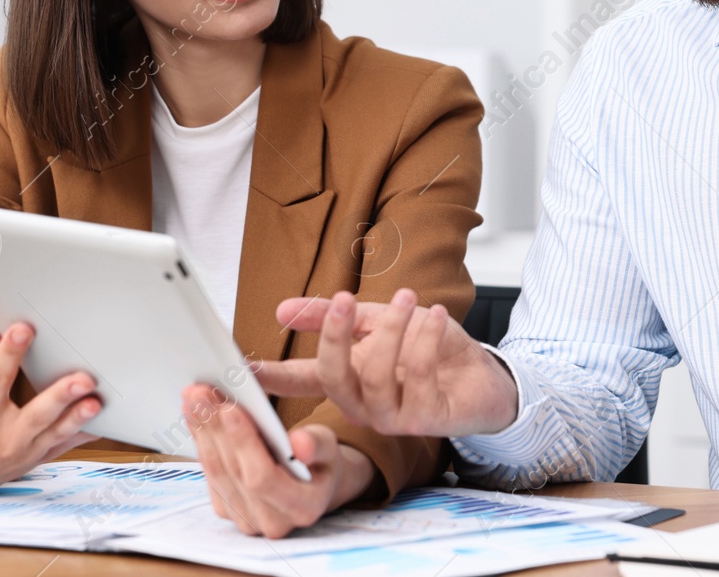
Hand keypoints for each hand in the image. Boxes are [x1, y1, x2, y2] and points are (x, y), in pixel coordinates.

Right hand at [0, 323, 100, 494]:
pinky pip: (67, 445)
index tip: (23, 329)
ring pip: (56, 433)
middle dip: (60, 396)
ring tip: (96, 402)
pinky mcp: (41, 456)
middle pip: (36, 414)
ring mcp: (25, 450)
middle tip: (82, 379)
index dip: (9, 353)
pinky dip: (86, 434)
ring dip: (78, 417)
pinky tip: (106, 420)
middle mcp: (3, 436)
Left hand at [182, 383, 376, 536]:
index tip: (230, 408)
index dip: (243, 443)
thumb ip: (316, 445)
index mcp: (303, 508)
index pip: (262, 478)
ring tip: (194, 398)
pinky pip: (209, 474)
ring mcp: (246, 520)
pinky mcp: (228, 510)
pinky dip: (201, 441)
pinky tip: (196, 416)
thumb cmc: (322, 460)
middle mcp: (271, 522)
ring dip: (202, 432)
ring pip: (217, 472)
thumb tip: (299, 443)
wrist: (313, 483)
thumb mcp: (329, 446)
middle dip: (215, 428)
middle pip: (233, 472)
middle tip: (201, 392)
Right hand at [252, 288, 518, 437]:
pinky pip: (418, 376)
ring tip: (408, 299)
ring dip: (391, 330)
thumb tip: (282, 309)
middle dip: (335, 336)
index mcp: (348, 383)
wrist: (482, 377)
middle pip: (333, 378)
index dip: (268, 375)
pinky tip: (436, 315)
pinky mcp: (428, 419)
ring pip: (377, 375)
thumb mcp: (379, 323)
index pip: (300, 381)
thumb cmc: (429, 350)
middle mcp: (364, 406)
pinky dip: (425, 339)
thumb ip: (337, 317)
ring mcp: (394, 417)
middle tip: (345, 299)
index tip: (236, 366)